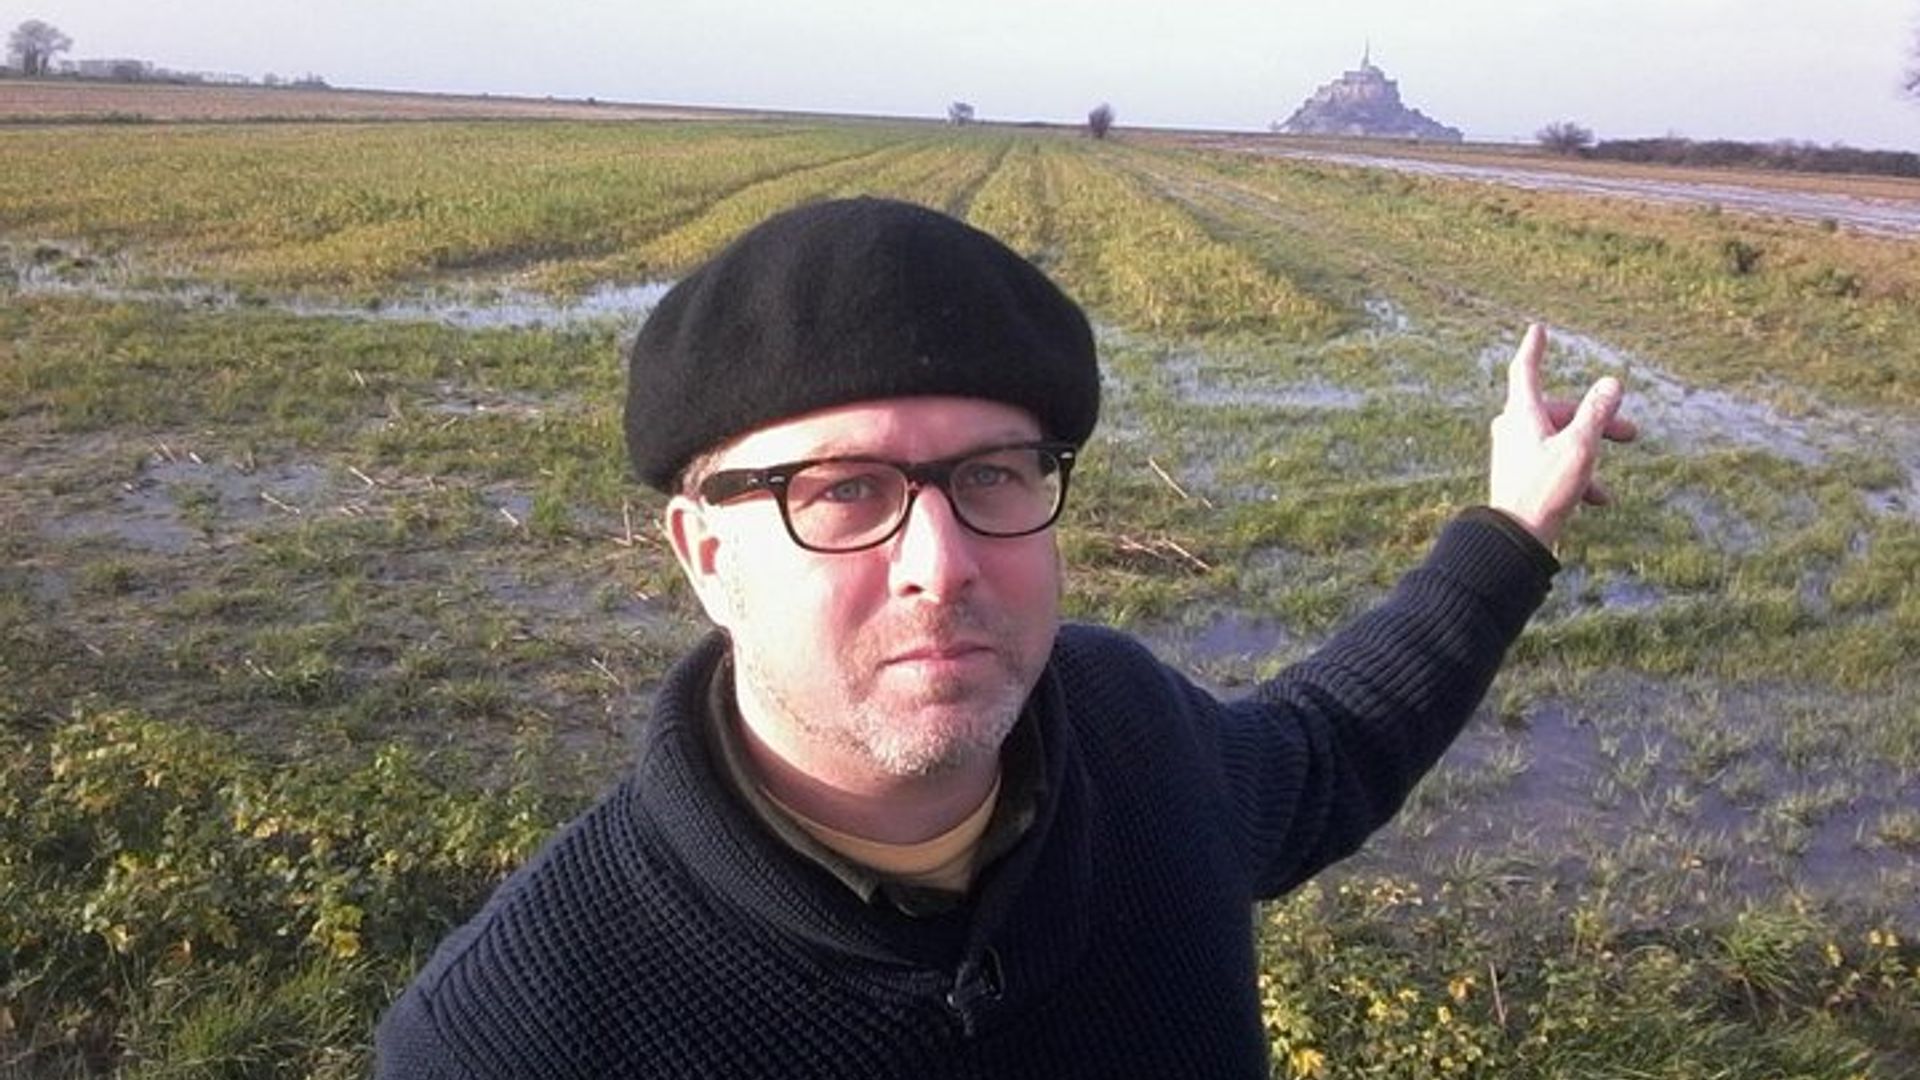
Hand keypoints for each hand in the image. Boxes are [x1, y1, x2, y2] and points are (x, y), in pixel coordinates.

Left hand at [1488, 324, 1636, 545]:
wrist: (1516, 537)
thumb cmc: (1546, 489)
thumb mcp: (1580, 446)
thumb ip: (1598, 413)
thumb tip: (1612, 383)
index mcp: (1522, 413)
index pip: (1526, 370)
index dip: (1535, 348)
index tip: (1537, 329)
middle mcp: (1513, 428)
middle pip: (1559, 411)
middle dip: (1597, 421)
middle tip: (1631, 433)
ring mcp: (1515, 452)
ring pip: (1559, 440)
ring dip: (1590, 454)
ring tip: (1609, 483)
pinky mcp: (1520, 474)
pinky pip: (1553, 465)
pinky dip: (1576, 476)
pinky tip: (1597, 499)